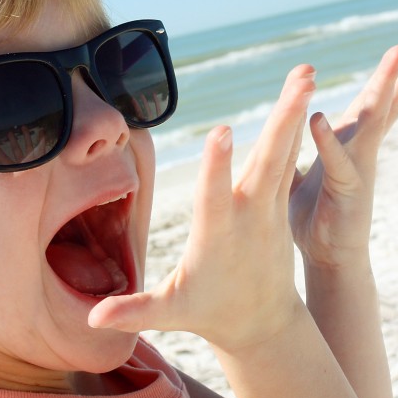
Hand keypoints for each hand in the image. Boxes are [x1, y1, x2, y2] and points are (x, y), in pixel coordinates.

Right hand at [90, 65, 315, 350]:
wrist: (266, 325)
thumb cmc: (211, 314)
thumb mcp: (171, 314)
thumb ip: (133, 311)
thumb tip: (92, 319)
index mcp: (218, 235)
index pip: (214, 195)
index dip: (216, 165)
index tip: (222, 130)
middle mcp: (250, 214)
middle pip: (267, 161)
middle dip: (283, 121)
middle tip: (302, 81)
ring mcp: (270, 206)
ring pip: (282, 151)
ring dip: (293, 111)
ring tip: (305, 71)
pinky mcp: (280, 203)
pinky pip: (288, 158)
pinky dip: (294, 127)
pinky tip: (300, 95)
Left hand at [289, 36, 397, 268]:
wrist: (324, 263)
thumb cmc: (314, 219)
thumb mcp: (302, 176)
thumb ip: (302, 152)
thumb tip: (294, 130)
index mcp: (351, 143)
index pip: (374, 102)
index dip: (389, 76)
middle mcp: (362, 151)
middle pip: (387, 103)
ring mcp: (359, 170)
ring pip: (374, 123)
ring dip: (384, 89)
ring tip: (397, 58)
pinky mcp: (347, 193)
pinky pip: (338, 162)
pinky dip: (327, 141)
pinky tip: (318, 118)